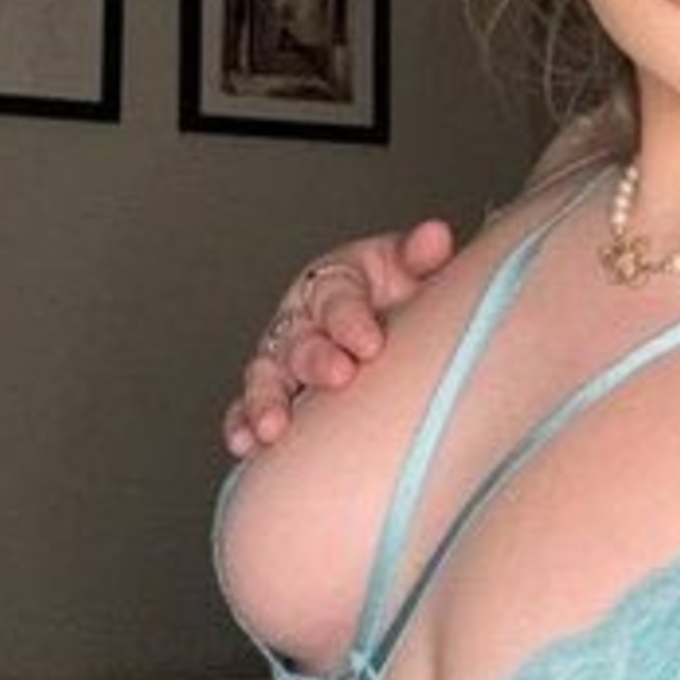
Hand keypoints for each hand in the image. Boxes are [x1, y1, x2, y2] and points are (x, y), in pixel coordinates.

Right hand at [223, 220, 456, 455]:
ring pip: (266, 376)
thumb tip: (436, 236)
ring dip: (266, 400)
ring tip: (273, 426)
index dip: (351, 320)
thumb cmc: (398, 297)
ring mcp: (283, 358)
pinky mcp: (273, 392)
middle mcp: (302, 319)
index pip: (336, 298)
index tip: (370, 343)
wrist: (391, 321)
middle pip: (300, 339)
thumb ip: (419, 257)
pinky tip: (244, 444)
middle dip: (316, 360)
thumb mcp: (411, 272)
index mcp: (335, 284)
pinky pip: (248, 408)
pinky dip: (243, 424)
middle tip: (338, 377)